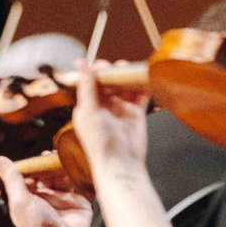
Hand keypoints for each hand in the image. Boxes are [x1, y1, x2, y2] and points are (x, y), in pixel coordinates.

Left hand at [0, 156, 92, 226]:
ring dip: (61, 166)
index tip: (31, 155)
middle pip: (45, 175)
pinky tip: (74, 165)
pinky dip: (76, 173)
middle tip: (47, 155)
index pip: (26, 177)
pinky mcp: (79, 202)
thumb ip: (11, 179)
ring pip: (62, 176)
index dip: (28, 165)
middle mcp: (44, 199)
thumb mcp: (20, 200)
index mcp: (27, 199)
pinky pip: (78, 183)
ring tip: (60, 158)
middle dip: (46, 164)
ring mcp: (62, 200)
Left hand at [71, 68, 150, 183]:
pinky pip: (140, 96)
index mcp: (88, 105)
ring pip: (125, 87)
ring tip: (133, 70)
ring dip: (129, 77)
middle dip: (115, 72)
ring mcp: (120, 109)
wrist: (121, 163)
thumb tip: (80, 63)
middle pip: (110, 81)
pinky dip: (143, 86)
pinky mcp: (135, 114)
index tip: (104, 65)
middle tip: (121, 67)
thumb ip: (87, 86)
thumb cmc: (99, 141)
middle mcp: (103, 105)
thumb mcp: (89, 110)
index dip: (97, 71)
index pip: (91, 81)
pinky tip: (146, 78)